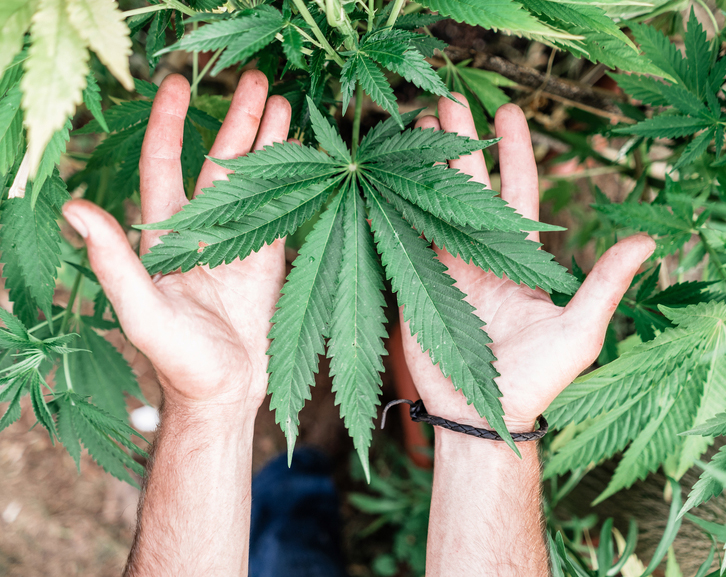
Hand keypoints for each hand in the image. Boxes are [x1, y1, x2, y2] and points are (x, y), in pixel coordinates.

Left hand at [62, 70, 290, 416]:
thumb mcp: (142, 310)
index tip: (177, 85)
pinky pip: (281, 210)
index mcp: (165, 235)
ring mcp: (238, 242)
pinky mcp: (268, 259)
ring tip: (285, 102)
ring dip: (268, 142)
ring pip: (254, 180)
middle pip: (219, 161)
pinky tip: (303, 155)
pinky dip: (292, 181)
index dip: (168, 124)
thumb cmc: (178, 358)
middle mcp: (202, 229)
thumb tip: (73, 206)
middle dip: (236, 120)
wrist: (225, 391)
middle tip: (258, 80)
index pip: (164, 164)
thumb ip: (113, 260)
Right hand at [401, 95, 654, 432]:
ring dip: (421, 168)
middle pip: (467, 186)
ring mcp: (443, 268)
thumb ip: (605, 284)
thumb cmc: (536, 379)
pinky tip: (383, 182)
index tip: (508, 113)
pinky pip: (402, 239)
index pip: (516, 192)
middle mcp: (479, 255)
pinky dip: (393, 210)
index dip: (514, 153)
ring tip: (411, 129)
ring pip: (430, 205)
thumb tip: (647, 241)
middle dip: (459, 143)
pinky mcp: (414, 285)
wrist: (482, 416)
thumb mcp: (579, 331)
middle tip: (446, 101)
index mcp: (517, 259)